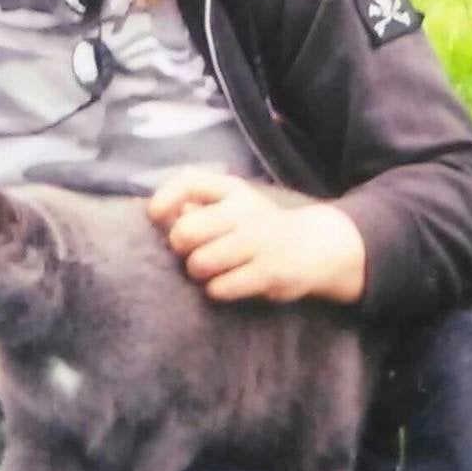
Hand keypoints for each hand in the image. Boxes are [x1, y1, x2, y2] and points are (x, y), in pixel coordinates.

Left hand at [148, 169, 366, 303]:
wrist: (314, 245)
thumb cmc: (257, 225)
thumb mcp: (232, 204)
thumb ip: (196, 204)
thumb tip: (162, 213)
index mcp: (233, 189)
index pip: (188, 181)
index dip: (164, 200)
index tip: (157, 217)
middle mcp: (246, 210)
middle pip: (186, 231)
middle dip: (181, 247)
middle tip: (193, 252)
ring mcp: (259, 241)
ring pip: (200, 263)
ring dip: (199, 272)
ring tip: (212, 269)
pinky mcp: (269, 272)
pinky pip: (220, 288)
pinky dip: (217, 289)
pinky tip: (228, 283)